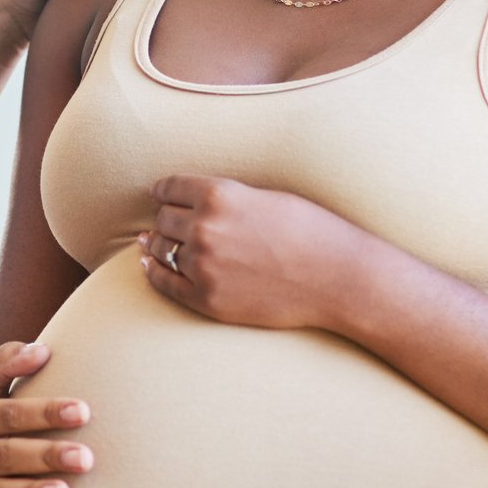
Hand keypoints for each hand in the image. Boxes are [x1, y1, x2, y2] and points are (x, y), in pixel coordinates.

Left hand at [138, 176, 374, 331]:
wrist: (337, 278)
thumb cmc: (309, 231)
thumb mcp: (262, 197)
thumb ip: (223, 198)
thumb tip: (187, 203)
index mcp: (218, 194)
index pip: (169, 188)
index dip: (162, 191)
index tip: (159, 194)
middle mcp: (204, 228)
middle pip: (163, 219)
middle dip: (167, 219)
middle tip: (167, 222)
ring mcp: (203, 266)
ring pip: (162, 249)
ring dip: (158, 245)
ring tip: (152, 243)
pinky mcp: (207, 299)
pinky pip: (164, 283)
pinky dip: (153, 273)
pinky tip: (150, 266)